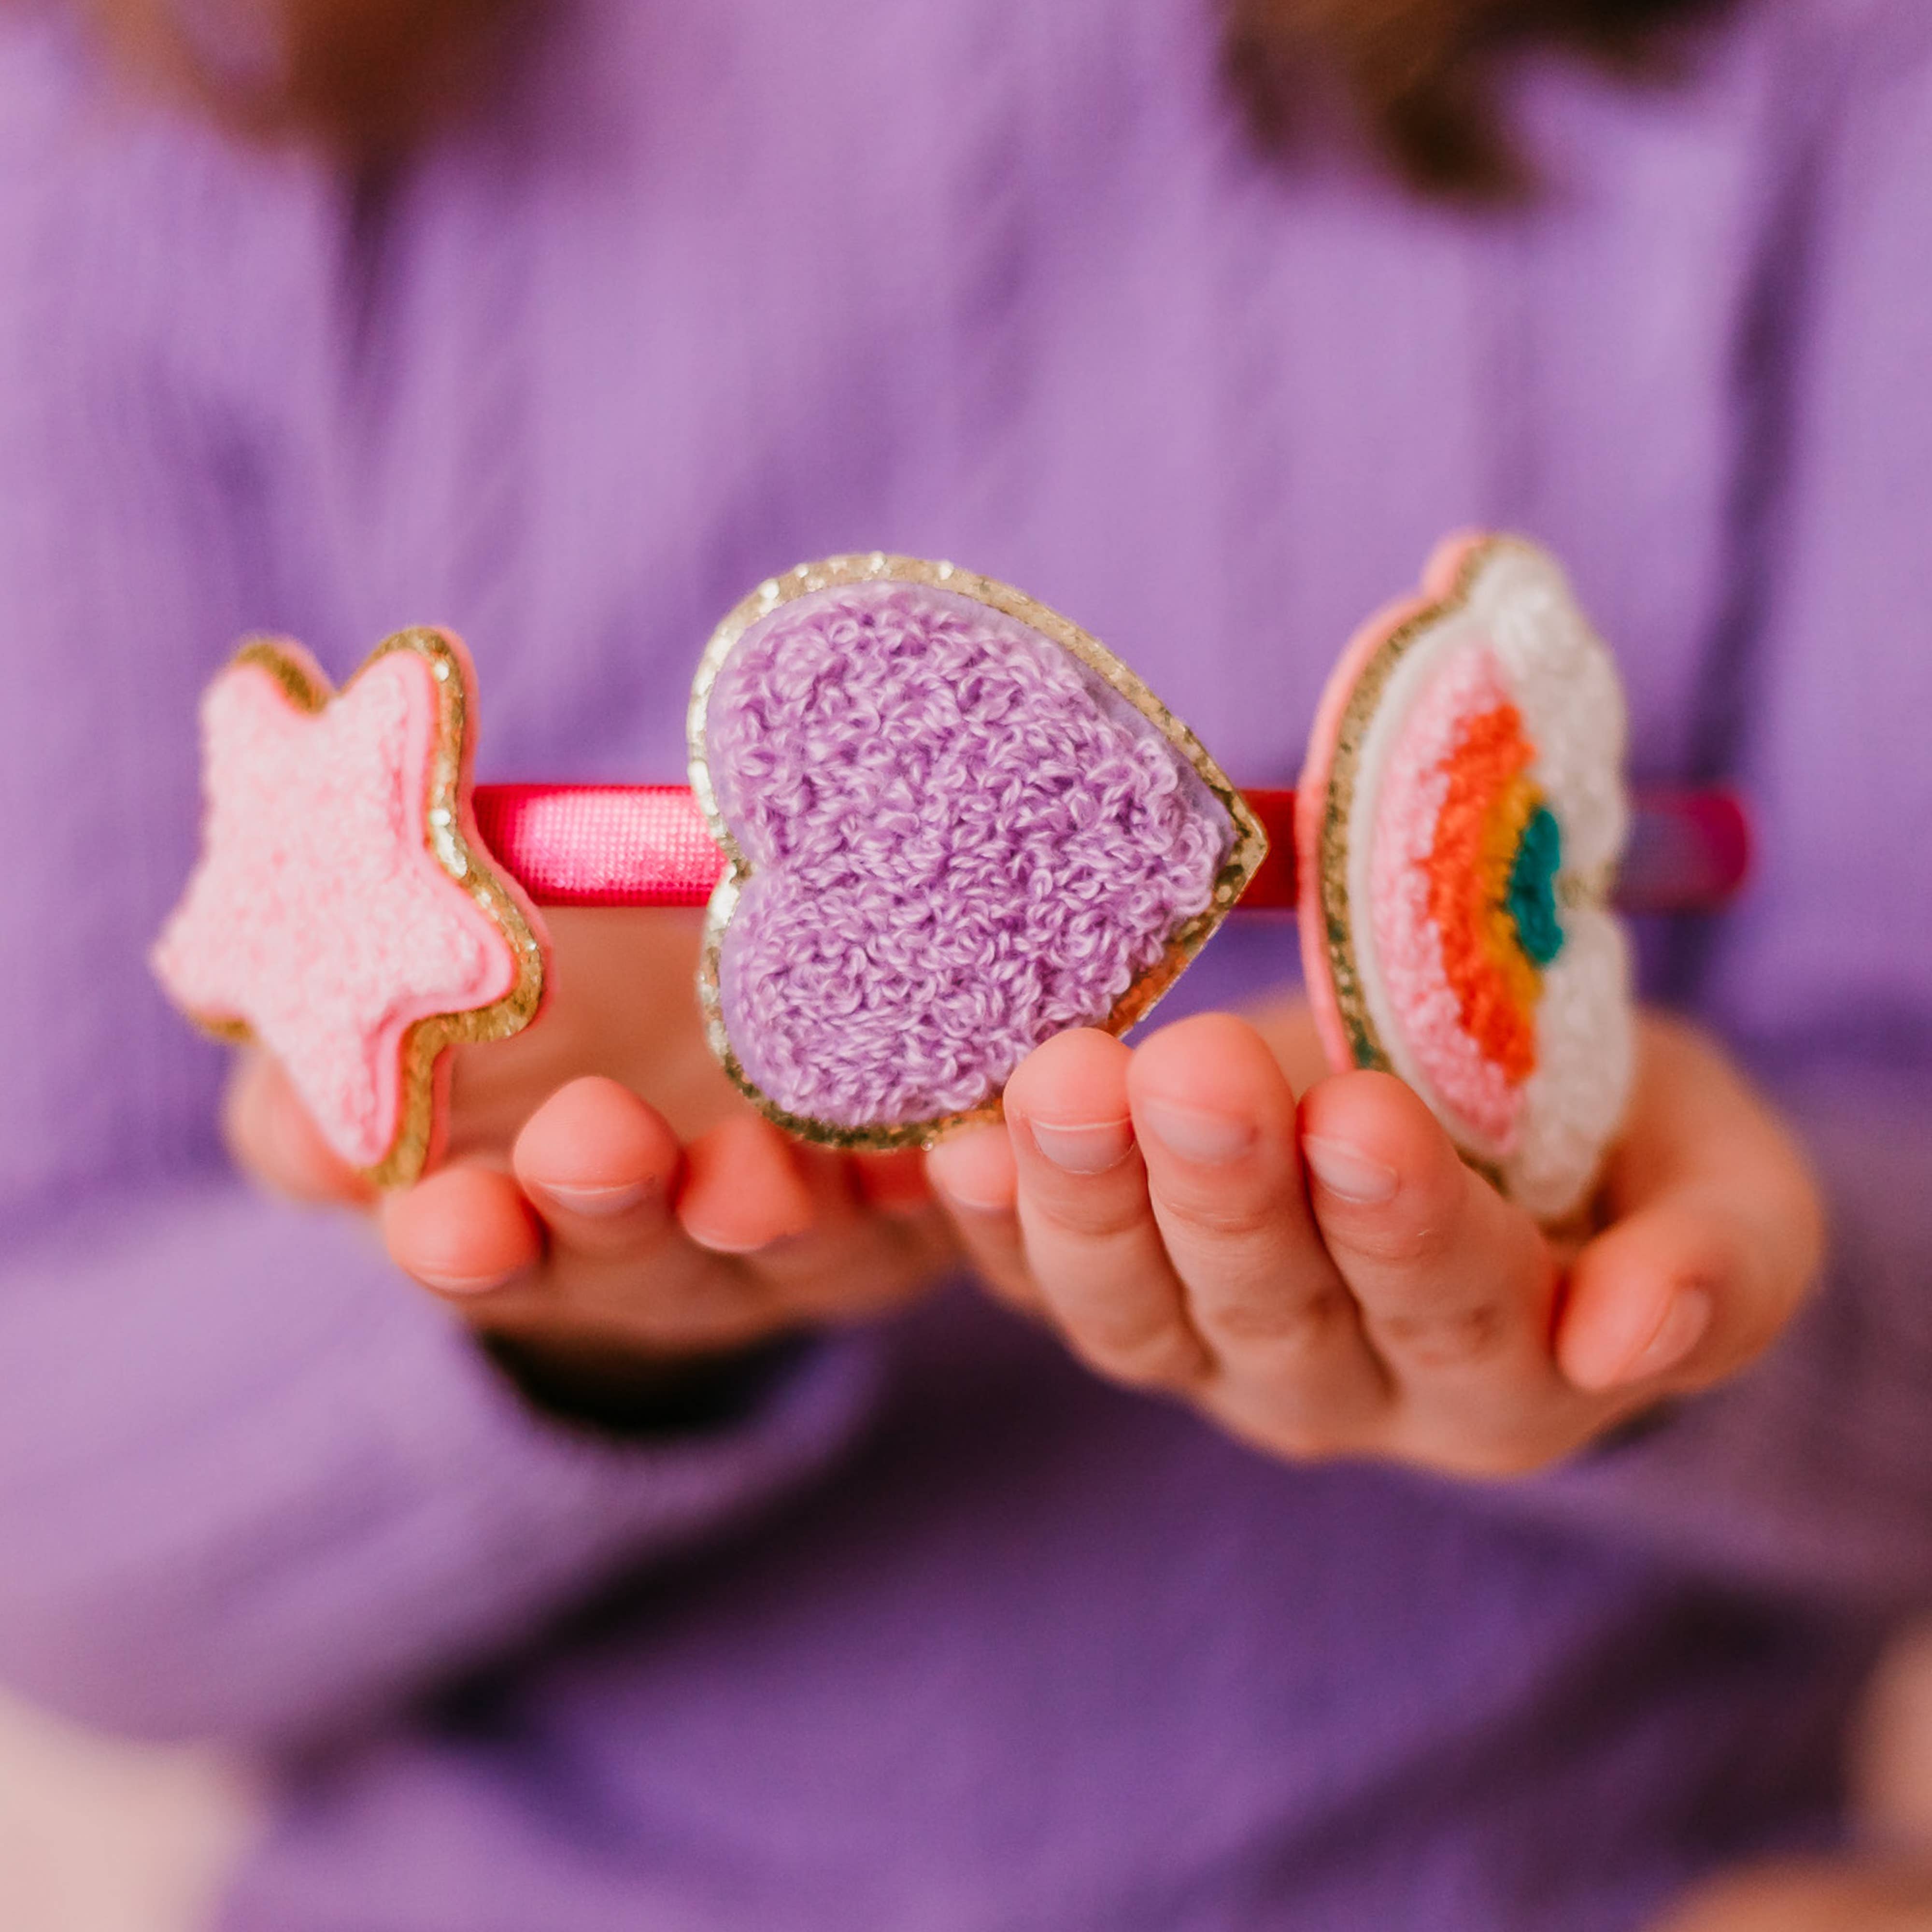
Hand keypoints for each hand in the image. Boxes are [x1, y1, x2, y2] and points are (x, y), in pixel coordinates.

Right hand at [224, 909, 954, 1387]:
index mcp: (535, 1224)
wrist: (731, 978)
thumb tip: (310, 1131)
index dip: (465, 1246)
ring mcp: (809, 1240)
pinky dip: (947, 1181)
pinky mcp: (930, 1198)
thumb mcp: (434, 1030)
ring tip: (751, 1169)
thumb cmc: (549, 1006)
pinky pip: (947, 1203)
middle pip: (643, 1260)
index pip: (487, 1256)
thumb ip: (341, 1085)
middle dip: (614, 1208)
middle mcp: (675, 1253)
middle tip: (593, 1147)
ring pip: (795, 1245)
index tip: (447, 1217)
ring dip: (771, 1209)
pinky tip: (946, 1140)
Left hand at [926, 1003, 1821, 1476]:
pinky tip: (956, 1140)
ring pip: (1132, 1310)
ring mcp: (1210, 1350)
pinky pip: (1037, 1277)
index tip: (1359, 1117)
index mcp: (1508, 1372)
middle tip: (1193, 1069)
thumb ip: (1711, 1263)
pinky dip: (992, 1216)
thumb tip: (1632, 1334)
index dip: (1399, 1222)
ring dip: (1085, 1198)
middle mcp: (1343, 1388)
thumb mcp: (1726, 1191)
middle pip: (1269, 1309)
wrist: (1500, 1134)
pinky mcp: (1118, 1289)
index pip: (1448, 1308)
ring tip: (1060, 1083)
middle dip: (1224, 1188)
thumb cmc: (1620, 1147)